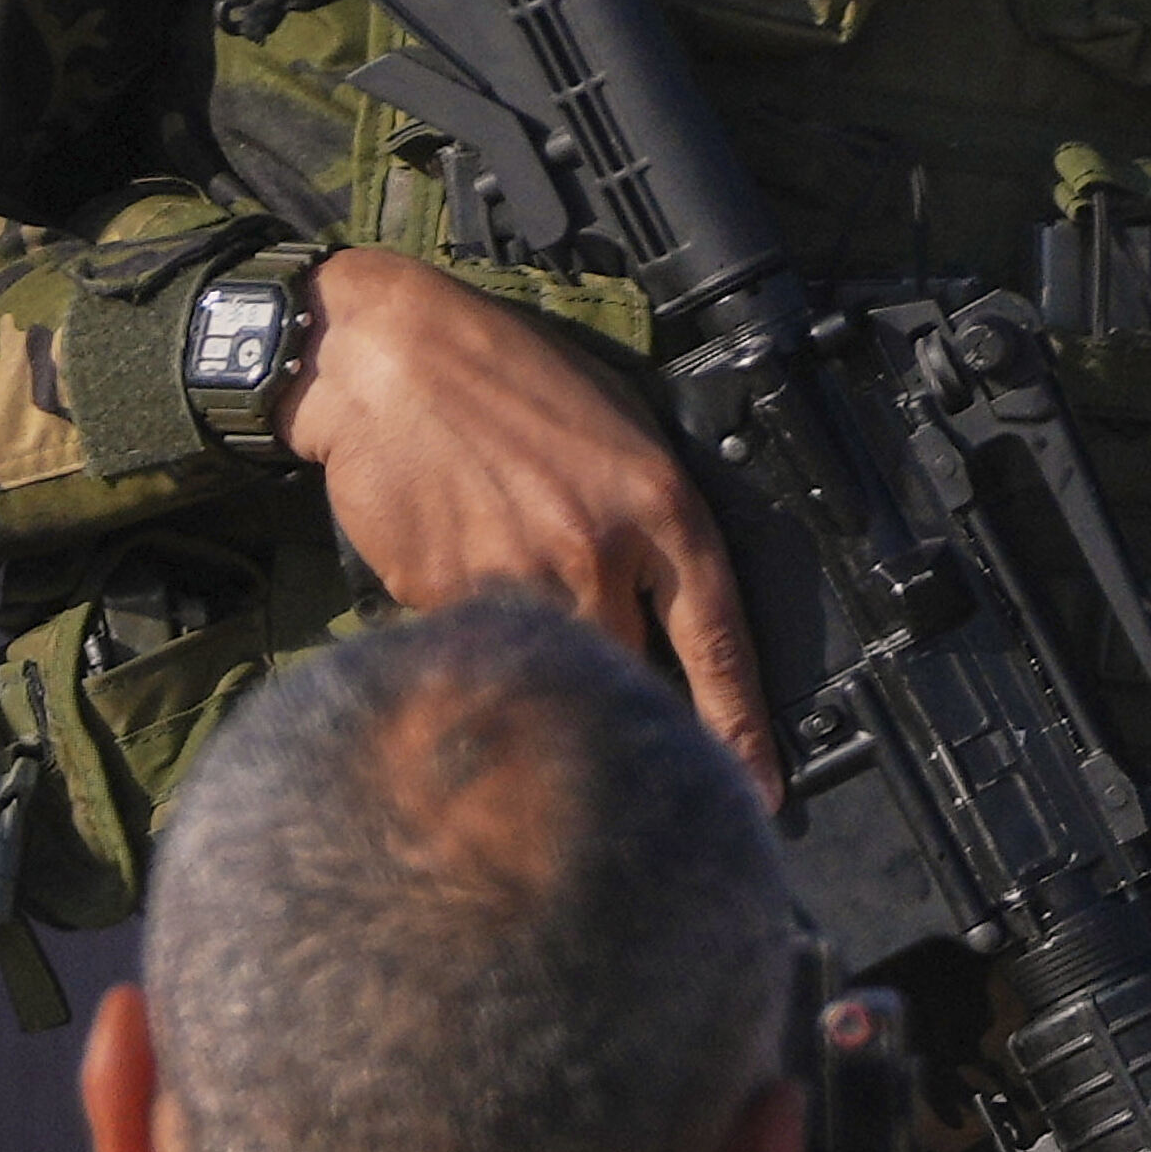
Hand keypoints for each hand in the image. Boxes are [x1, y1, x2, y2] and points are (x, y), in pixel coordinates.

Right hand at [289, 245, 774, 780]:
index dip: (740, 725)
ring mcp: (517, 580)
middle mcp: (595, 553)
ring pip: (553, 676)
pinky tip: (464, 600)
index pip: (717, 639)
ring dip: (550, 690)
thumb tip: (666, 607)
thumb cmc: (514, 385)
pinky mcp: (442, 598)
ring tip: (535, 684)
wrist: (394, 361)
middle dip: (633, 718)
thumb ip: (651, 524)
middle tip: (634, 753)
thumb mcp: (621, 435)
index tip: (756, 790)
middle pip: (633, 679)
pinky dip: (478, 651)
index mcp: (658, 507)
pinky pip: (476, 654)